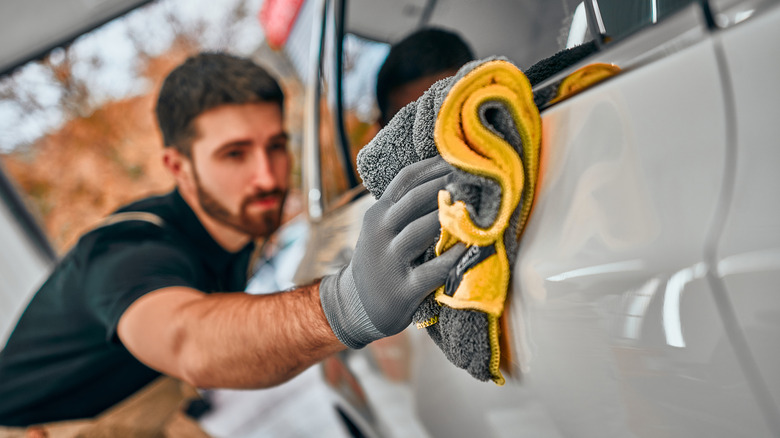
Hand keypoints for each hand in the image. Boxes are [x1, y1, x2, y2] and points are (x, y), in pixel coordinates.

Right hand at [320, 156, 465, 348]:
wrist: (356, 305)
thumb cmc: (381, 260)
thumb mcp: (381, 229)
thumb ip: (403, 207)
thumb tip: (446, 178)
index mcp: (378, 214)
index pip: (406, 179)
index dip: (435, 166)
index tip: (461, 158)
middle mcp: (380, 232)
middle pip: (415, 199)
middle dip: (447, 185)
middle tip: (477, 177)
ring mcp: (389, 260)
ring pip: (421, 230)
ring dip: (450, 217)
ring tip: (478, 206)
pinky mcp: (403, 289)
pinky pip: (433, 270)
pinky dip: (454, 257)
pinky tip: (472, 247)